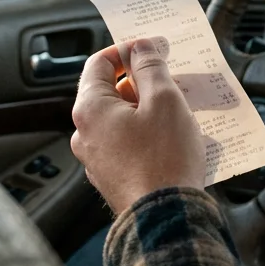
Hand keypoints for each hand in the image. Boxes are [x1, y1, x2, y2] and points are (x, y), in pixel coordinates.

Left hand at [71, 38, 205, 212]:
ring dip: (147, 110)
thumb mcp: (164, 99)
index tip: (151, 48)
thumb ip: (150, 66)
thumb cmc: (164, 159)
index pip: (99, 63)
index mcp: (90, 109)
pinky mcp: (113, 177)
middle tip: (172, 81)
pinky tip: (172, 139)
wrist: (166, 218)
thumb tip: (141, 47)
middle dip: (142, 82)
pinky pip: (128, 144)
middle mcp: (85, 133)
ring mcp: (97, 159)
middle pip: (111, 92)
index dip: (126, 50)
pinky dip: (147, 135)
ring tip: (178, 112)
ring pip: (121, 120)